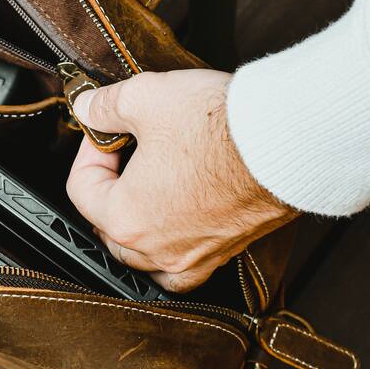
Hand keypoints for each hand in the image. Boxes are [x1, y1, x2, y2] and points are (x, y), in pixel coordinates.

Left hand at [66, 70, 295, 292]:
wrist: (289, 139)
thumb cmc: (220, 125)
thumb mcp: (143, 97)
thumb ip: (103, 107)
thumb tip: (87, 109)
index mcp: (127, 217)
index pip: (80, 189)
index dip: (89, 150)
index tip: (106, 130)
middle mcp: (158, 248)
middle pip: (107, 227)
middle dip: (106, 188)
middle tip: (122, 151)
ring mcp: (195, 255)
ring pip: (143, 257)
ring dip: (133, 227)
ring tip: (139, 189)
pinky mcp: (227, 250)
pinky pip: (185, 271)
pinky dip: (170, 254)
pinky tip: (174, 226)